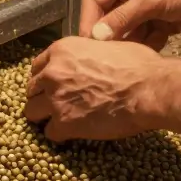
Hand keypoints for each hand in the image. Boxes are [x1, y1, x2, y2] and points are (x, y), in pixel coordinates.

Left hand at [24, 36, 174, 141]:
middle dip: (43, 96)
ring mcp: (56, 99)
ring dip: (45, 116)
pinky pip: (50, 133)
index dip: (46, 77)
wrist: (148, 89)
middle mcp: (52, 73)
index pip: (38, 66)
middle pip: (32, 89)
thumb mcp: (106, 46)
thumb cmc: (137, 65)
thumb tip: (87, 62)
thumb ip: (86, 54)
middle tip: (58, 104)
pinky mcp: (64, 123)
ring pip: (32, 112)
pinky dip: (60, 134)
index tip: (54, 85)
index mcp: (62, 51)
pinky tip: (72, 133)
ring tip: (60, 120)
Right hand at [79, 0, 180, 46]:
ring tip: (135, 56)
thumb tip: (95, 36)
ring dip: (131, 43)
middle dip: (112, 37)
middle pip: (109, 19)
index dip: (88, 23)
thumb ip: (121, 19)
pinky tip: (157, 47)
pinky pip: (145, 37)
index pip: (94, 1)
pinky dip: (148, 45)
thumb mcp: (150, 0)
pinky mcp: (161, 21)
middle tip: (111, 58)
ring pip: (127, 31)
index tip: (88, 48)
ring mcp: (146, 8)